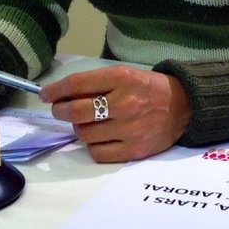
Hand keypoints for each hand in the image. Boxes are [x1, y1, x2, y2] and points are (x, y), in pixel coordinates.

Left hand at [39, 66, 191, 162]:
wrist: (183, 106)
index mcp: (122, 78)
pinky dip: (93, 146)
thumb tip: (61, 95)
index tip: (45, 94)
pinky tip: (101, 138)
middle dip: (61, 110)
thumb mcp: (125, 75)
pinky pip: (98, 153)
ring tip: (90, 123)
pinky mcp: (134, 150)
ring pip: (84, 133)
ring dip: (80, 128)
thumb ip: (96, 84)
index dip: (55, 90)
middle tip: (60, 109)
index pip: (78, 84)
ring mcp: (130, 128)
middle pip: (76, 111)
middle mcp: (125, 103)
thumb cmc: (148, 88)